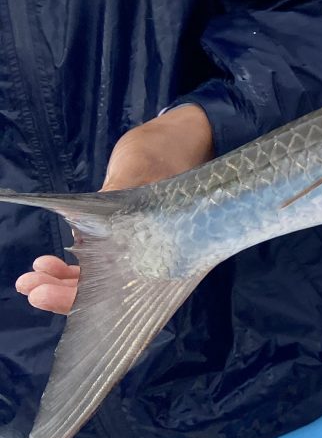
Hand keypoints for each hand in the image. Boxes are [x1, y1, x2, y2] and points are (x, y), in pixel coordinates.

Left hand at [15, 103, 215, 314]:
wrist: (175, 139)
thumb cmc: (165, 156)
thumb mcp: (140, 174)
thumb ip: (116, 204)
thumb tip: (83, 234)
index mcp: (165, 253)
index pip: (116, 293)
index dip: (76, 298)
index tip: (43, 292)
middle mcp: (151, 260)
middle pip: (104, 292)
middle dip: (61, 292)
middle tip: (30, 284)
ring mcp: (136, 251)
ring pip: (98, 280)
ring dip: (61, 281)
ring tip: (32, 276)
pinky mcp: (124, 240)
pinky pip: (97, 263)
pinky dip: (72, 265)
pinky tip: (47, 262)